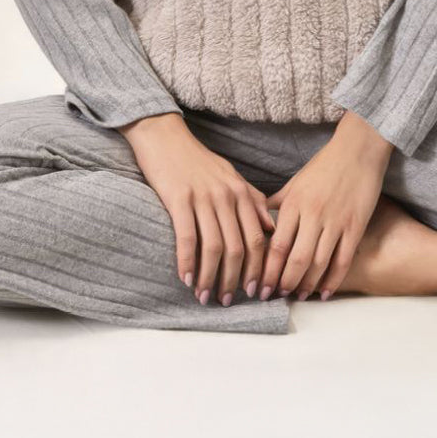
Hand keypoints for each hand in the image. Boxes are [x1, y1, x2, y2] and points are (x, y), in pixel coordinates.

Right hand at [122, 113, 277, 306]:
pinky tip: (186, 279)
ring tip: (206, 296)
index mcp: (242, 192)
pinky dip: (187, 262)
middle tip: (228, 301)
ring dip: (211, 277)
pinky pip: (187, 238)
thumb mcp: (231, 176)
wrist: (165, 137)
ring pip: (214, 248)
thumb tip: (271, 229)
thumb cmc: (198, 161)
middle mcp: (227, 196)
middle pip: (238, 248)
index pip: (258, 239)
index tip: (256, 291)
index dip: (259, 269)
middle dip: (235, 280)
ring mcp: (203, 198)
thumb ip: (252, 201)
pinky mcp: (179, 200)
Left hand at [259, 116, 391, 301]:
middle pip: (295, 259)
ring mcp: (335, 221)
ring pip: (318, 263)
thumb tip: (258, 222)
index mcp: (294, 203)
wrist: (358, 150)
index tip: (259, 286)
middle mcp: (313, 214)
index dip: (267, 270)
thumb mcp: (295, 182)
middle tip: (275, 296)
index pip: (276, 245)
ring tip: (297, 296)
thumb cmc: (324, 165)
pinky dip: (333, 280)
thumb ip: (277, 204)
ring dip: (306, 285)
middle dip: (284, 282)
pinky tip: (324, 293)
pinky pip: (342, 260)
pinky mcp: (355, 226)